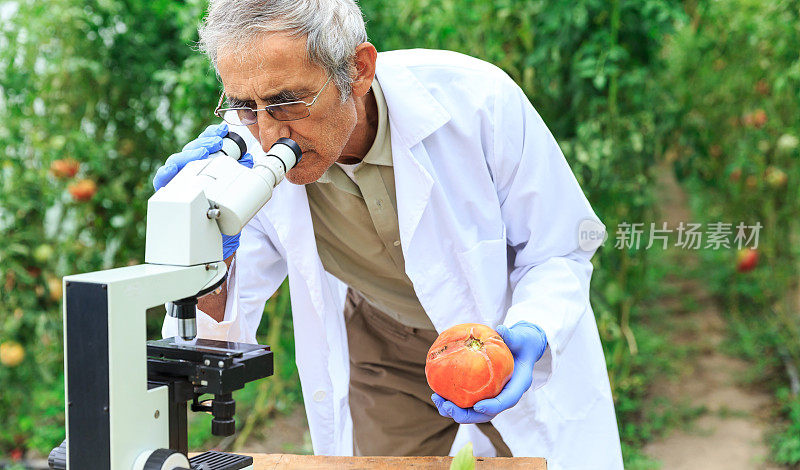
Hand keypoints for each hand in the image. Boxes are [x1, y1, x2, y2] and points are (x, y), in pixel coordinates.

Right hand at [152, 122, 253, 259]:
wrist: (218, 248)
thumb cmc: (224, 220)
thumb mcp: (237, 196)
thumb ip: (241, 179)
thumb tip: (250, 161)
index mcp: (204, 172)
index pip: (205, 148)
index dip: (211, 136)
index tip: (222, 129)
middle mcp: (189, 176)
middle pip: (191, 153)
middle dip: (203, 142)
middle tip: (216, 140)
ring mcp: (178, 186)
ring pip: (177, 163)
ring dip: (188, 154)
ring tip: (202, 151)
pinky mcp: (169, 198)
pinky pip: (162, 184)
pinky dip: (165, 174)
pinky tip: (171, 169)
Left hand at [431, 321, 546, 423]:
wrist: (522, 348)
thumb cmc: (521, 343)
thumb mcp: (520, 338)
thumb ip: (513, 335)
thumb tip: (502, 330)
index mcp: (517, 385)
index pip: (506, 401)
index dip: (492, 407)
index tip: (477, 406)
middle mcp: (505, 396)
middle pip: (486, 414)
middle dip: (466, 415)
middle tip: (448, 406)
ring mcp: (494, 397)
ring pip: (474, 412)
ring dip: (454, 411)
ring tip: (437, 400)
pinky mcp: (483, 394)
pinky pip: (468, 401)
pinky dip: (453, 400)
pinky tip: (437, 392)